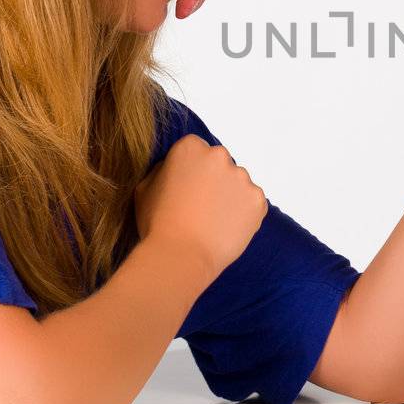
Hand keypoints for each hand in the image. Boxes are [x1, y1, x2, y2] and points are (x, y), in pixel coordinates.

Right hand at [133, 133, 267, 277]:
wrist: (181, 255)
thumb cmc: (157, 223)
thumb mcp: (145, 188)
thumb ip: (163, 170)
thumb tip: (175, 169)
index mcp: (191, 148)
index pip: (196, 149)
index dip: (191, 170)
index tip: (186, 189)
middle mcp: (220, 156)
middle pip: (220, 164)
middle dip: (214, 180)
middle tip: (202, 207)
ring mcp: (242, 177)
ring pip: (238, 183)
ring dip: (230, 196)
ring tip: (213, 222)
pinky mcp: (257, 200)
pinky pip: (252, 202)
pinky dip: (244, 213)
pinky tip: (226, 229)